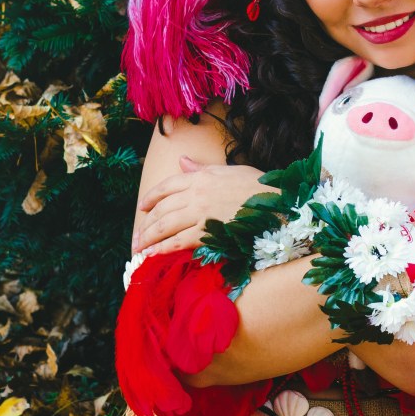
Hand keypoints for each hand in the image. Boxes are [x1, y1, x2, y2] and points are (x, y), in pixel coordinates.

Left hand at [132, 159, 266, 256]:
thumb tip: (182, 161)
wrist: (278, 204)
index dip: (151, 197)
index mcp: (201, 177)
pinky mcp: (208, 233)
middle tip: (136, 237)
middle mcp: (196, 194)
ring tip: (138, 248)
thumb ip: (201, 169)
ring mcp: (201, 214)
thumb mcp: (228, 170)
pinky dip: (162, 248)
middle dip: (145, 224)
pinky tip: (153, 255)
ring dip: (148, 238)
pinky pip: (178, 241)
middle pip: (161, 209)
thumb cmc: (259, 187)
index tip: (143, 208)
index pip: (167, 186)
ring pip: (165, 225)